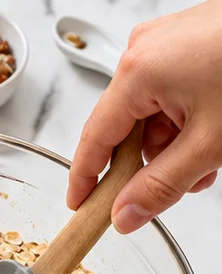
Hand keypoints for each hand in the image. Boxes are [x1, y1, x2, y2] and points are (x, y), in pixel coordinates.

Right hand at [68, 0, 221, 232]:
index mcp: (138, 73)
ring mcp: (167, 42)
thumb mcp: (208, 144)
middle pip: (126, 128)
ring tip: (208, 159)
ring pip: (152, 113)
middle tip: (177, 187)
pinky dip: (187, 120)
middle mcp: (145, 51)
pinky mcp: (188, 41)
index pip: (94, 139)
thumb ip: (161, 187)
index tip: (81, 208)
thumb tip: (125, 215)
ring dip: (173, 145)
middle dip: (150, 164)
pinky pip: (171, 92)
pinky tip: (210, 134)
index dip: (85, 180)